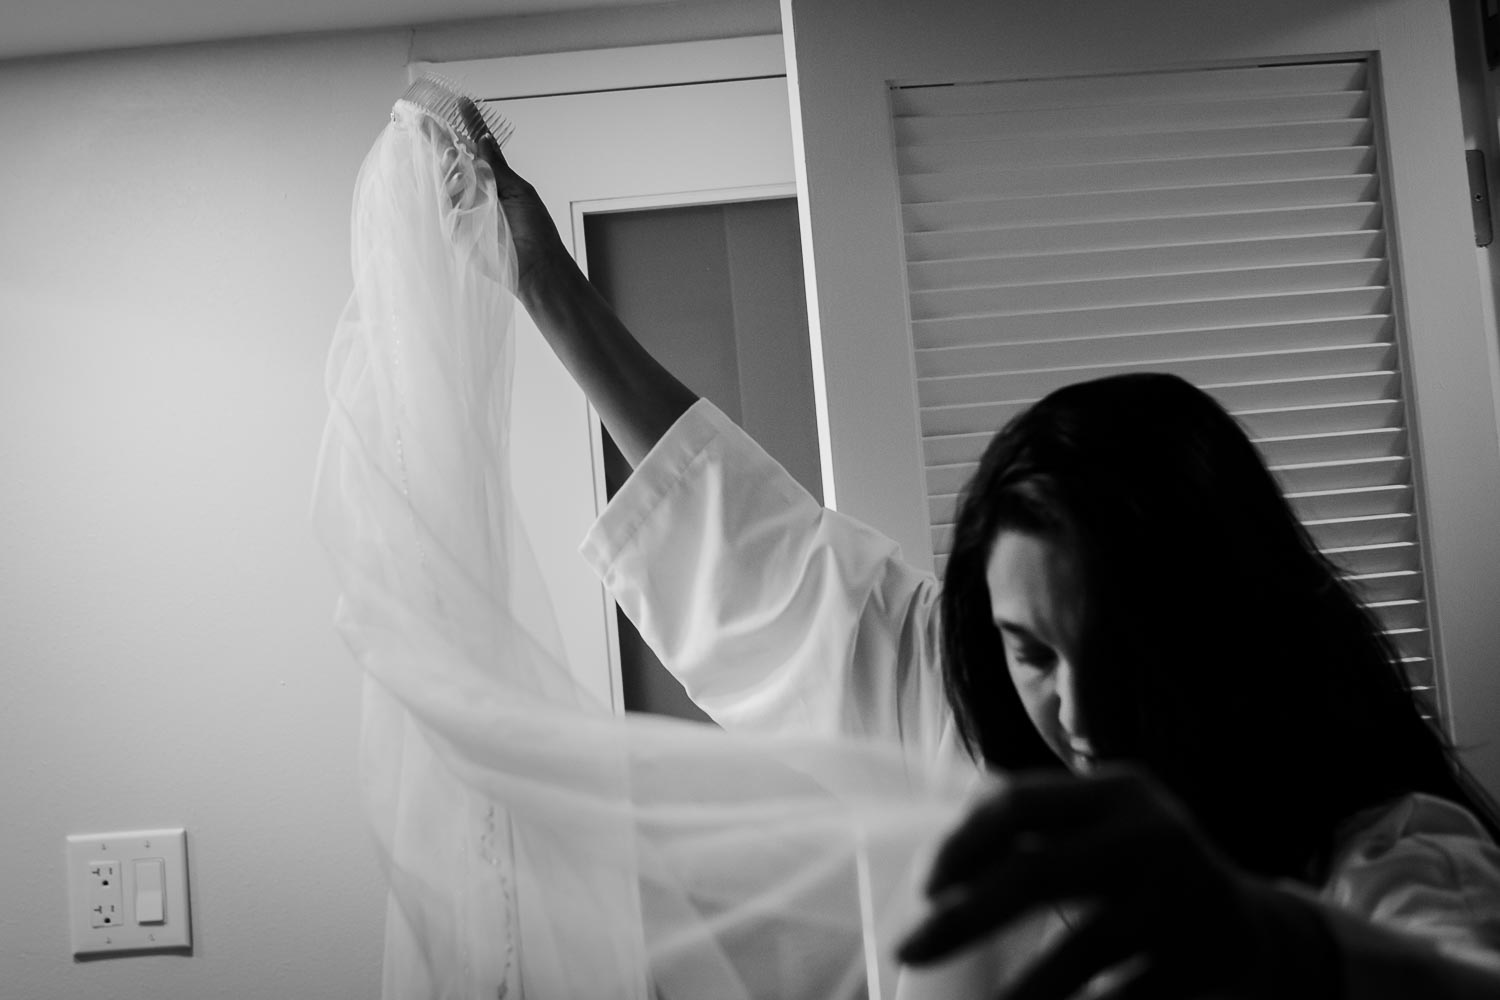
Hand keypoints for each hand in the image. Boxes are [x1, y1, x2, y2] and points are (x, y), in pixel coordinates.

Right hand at [457, 98, 569, 288]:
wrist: (537, 266)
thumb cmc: (536, 230)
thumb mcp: (518, 190)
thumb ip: (496, 166)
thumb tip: (483, 138)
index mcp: (493, 179)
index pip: (477, 147)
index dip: (470, 124)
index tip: (463, 102)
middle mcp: (476, 192)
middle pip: (452, 161)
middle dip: (438, 140)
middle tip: (426, 121)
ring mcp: (464, 209)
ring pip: (445, 180)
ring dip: (444, 163)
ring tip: (447, 150)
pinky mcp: (456, 229)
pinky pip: (444, 205)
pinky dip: (447, 189)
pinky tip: (454, 177)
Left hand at [897, 768, 1337, 998]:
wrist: (1250, 927)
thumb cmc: (1136, 872)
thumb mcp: (1098, 828)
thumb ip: (1033, 829)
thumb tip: (936, 870)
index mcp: (1113, 791)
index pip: (1019, 802)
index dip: (963, 843)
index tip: (923, 888)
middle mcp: (1150, 834)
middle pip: (1040, 874)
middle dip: (966, 917)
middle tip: (908, 951)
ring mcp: (1182, 896)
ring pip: (1082, 949)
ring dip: (1022, 989)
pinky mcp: (1207, 955)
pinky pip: (1127, 995)